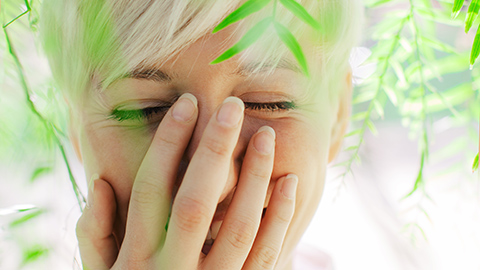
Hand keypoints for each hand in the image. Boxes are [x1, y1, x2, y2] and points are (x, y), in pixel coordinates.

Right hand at [75, 94, 297, 268]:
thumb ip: (95, 235)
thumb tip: (100, 183)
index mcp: (136, 259)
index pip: (152, 189)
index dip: (169, 144)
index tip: (187, 106)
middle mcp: (173, 269)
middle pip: (196, 200)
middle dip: (213, 150)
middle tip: (230, 106)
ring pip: (237, 226)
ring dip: (254, 178)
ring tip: (265, 136)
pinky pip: (266, 256)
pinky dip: (279, 218)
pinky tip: (289, 183)